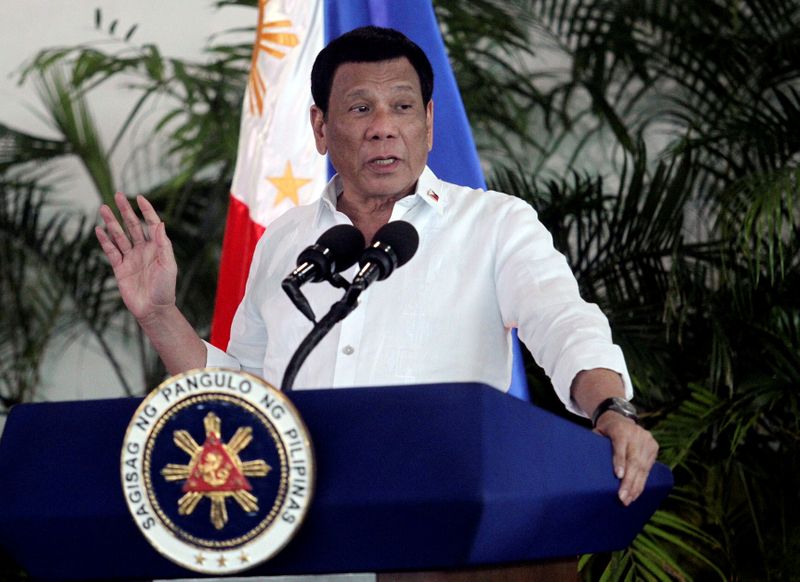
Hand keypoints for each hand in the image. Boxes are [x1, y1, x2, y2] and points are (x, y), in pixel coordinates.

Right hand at [95, 192, 176, 322]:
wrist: (153, 309)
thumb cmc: (165, 288)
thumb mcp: (168, 265)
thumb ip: (163, 244)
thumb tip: (160, 223)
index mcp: (157, 247)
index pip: (151, 224)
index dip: (146, 211)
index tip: (139, 197)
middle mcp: (144, 250)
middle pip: (133, 226)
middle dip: (125, 211)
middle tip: (117, 195)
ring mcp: (131, 258)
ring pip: (119, 236)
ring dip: (112, 223)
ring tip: (103, 208)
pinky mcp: (120, 268)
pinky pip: (111, 252)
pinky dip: (105, 241)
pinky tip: (99, 230)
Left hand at [594, 412, 658, 505]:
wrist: (621, 418)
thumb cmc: (605, 430)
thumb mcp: (597, 432)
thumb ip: (594, 444)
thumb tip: (586, 463)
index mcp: (620, 429)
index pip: (620, 446)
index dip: (620, 461)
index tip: (618, 476)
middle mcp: (636, 434)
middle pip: (634, 460)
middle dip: (628, 481)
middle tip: (622, 497)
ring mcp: (647, 441)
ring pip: (643, 467)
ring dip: (635, 486)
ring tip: (628, 500)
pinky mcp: (654, 447)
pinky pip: (648, 468)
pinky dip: (642, 482)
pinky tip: (636, 494)